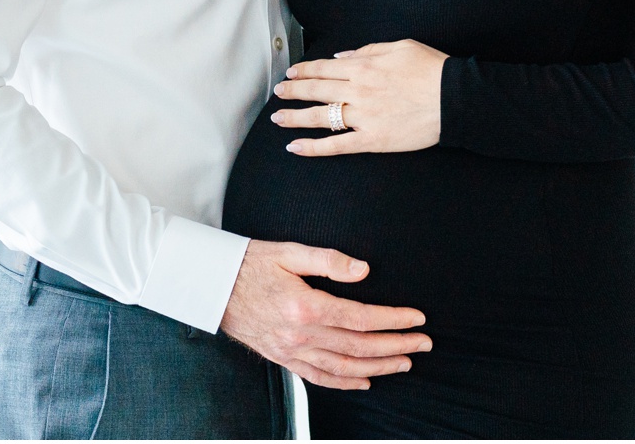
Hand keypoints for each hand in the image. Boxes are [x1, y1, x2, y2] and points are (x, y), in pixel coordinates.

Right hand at [219, 240, 431, 389]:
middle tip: (423, 343)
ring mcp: (291, 351)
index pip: (362, 319)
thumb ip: (329, 261)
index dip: (394, 320)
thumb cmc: (250, 263)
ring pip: (344, 367)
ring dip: (378, 367)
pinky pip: (319, 378)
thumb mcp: (289, 252)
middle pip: (359, 347)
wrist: (211, 286)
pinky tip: (365, 381)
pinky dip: (345, 383)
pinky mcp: (282, 358)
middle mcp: (301, 335)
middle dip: (396, 346)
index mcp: (306, 306)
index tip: (417, 319)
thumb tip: (364, 270)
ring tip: (404, 362)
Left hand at [271, 39, 448, 154]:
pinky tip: (295, 147)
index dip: (304, 71)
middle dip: (292, 91)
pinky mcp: (371, 140)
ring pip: (318, 116)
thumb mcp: (400, 46)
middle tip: (278, 93)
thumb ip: (367, 50)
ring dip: (294, 117)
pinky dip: (313, 147)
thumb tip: (341, 57)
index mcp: (363, 66)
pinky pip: (336, 145)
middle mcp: (357, 90)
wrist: (453, 98)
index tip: (291, 73)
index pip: (324, 68)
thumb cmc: (431, 69)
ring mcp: (362, 116)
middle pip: (315, 90)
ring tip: (277, 118)